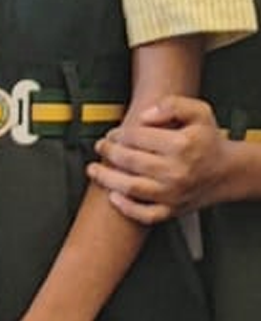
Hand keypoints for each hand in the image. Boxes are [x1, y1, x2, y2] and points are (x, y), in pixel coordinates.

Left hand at [88, 95, 228, 222]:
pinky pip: (146, 214)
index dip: (118, 134)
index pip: (136, 137)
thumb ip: (171, 105)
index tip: (113, 133)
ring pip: (131, 188)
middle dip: (109, 152)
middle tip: (101, 146)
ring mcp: (174, 193)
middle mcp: (177, 171)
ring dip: (107, 178)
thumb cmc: (207, 141)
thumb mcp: (198, 112)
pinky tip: (113, 197)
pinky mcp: (173, 210)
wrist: (226, 171)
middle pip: (129, 161)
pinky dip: (127, 208)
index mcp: (181, 145)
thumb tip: (145, 115)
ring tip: (94, 169)